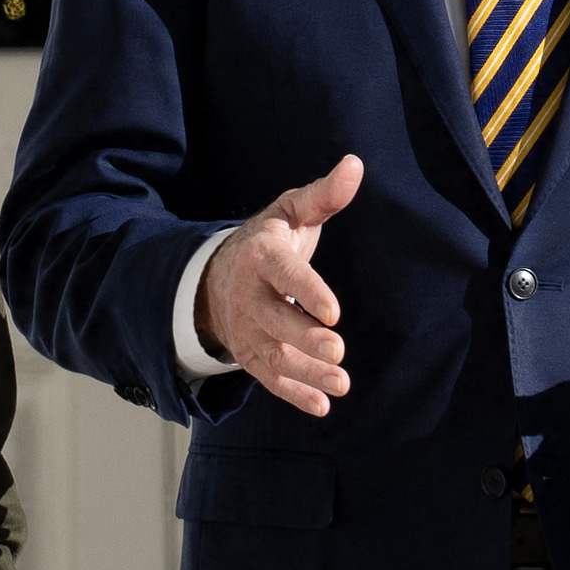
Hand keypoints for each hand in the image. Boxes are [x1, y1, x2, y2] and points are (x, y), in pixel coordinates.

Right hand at [203, 154, 365, 415]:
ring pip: (273, 355)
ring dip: (306, 373)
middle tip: (338, 350)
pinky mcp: (250, 356)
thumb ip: (324, 196)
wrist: (214, 278)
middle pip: (275, 320)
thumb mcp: (290, 212)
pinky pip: (269, 379)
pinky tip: (322, 405)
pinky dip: (293, 394)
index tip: (333, 312)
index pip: (284, 273)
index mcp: (261, 255)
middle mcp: (250, 295)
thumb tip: (356, 165)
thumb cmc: (266, 242)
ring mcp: (247, 329)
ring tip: (341, 383)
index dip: (307, 290)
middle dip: (304, 338)